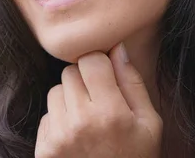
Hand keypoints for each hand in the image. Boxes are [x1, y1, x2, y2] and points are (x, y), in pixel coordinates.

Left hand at [35, 43, 161, 157]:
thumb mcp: (150, 124)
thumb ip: (133, 83)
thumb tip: (118, 47)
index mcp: (111, 113)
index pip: (90, 59)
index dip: (100, 65)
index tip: (106, 77)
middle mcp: (81, 122)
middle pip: (70, 72)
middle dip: (84, 80)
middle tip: (100, 102)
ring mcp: (59, 137)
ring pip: (56, 91)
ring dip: (70, 100)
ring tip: (88, 122)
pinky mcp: (45, 150)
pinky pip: (47, 116)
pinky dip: (59, 121)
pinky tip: (76, 138)